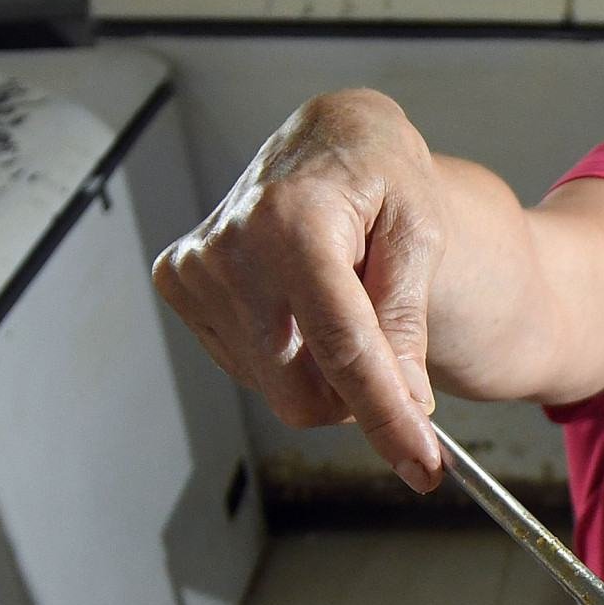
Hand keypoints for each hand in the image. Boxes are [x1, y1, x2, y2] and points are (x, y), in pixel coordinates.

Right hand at [152, 89, 446, 489]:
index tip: (422, 465)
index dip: (387, 417)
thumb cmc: (381, 173)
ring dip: (325, 372)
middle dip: (358, 396)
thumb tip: (405, 399)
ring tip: (343, 303)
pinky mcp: (181, 284)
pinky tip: (301, 303)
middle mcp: (230, 246)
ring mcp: (197, 268)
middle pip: (302, 389)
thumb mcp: (420, 230)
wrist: (329, 139)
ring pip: (276, 389)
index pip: (343, 349)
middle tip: (393, 358)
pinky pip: (249, 368)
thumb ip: (406, 317)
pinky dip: (291, 355)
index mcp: (292, 223)